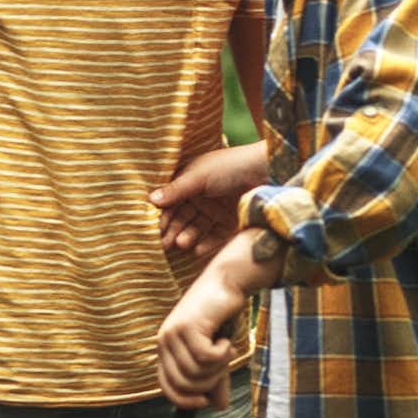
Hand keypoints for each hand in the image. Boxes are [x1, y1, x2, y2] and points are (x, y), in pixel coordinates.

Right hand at [149, 140, 271, 256]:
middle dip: (173, 229)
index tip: (154, 228)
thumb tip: (150, 200)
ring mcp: (218, 211)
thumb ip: (176, 190)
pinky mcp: (232, 224)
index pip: (172, 201)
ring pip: (196, 228)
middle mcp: (203, 197)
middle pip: (183, 217)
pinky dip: (205, 244)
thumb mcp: (199, 176)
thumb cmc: (231, 166)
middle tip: (164, 243)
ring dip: (187, 237)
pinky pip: (214, 237)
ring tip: (182, 243)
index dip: (163, 214)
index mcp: (192, 181)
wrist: (267, 172)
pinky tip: (196, 250)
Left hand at [158, 270, 247, 410]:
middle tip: (223, 364)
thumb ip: (216, 378)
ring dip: (219, 367)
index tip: (205, 401)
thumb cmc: (222, 316)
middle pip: (183, 383)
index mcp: (166, 349)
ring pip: (195, 372)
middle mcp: (164, 341)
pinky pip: (206, 357)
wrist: (228, 282)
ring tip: (226, 348)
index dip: (185, 400)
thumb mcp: (217, 353)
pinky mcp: (187, 326)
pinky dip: (222, 354)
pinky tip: (227, 339)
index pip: (167, 387)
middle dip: (209, 383)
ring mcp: (173, 333)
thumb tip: (220, 406)